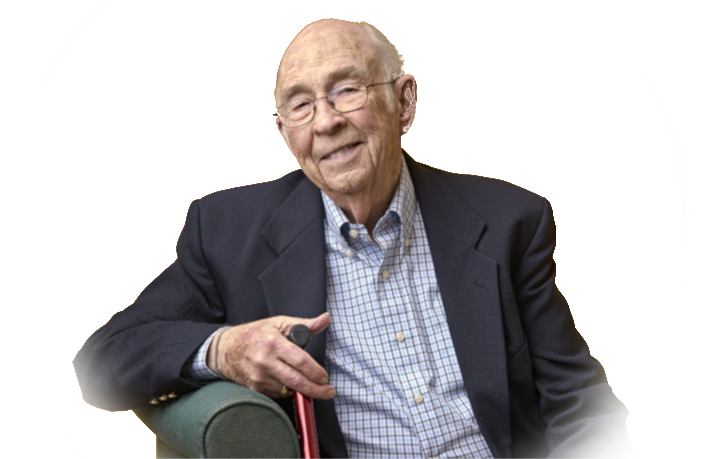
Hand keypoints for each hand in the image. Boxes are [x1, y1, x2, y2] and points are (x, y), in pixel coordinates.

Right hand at [208, 313, 334, 399]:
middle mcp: (265, 361)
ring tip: (306, 383)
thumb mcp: (280, 323)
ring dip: (300, 389)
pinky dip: (286, 390)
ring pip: (288, 389)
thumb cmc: (256, 334)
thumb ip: (305, 324)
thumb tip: (325, 319)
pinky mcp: (254, 388)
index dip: (315, 372)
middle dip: (315, 390)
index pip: (300, 361)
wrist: (227, 348)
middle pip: (296, 381)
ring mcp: (258, 377)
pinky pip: (277, 394)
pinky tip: (286, 381)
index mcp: (273, 343)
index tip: (325, 378)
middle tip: (328, 392)